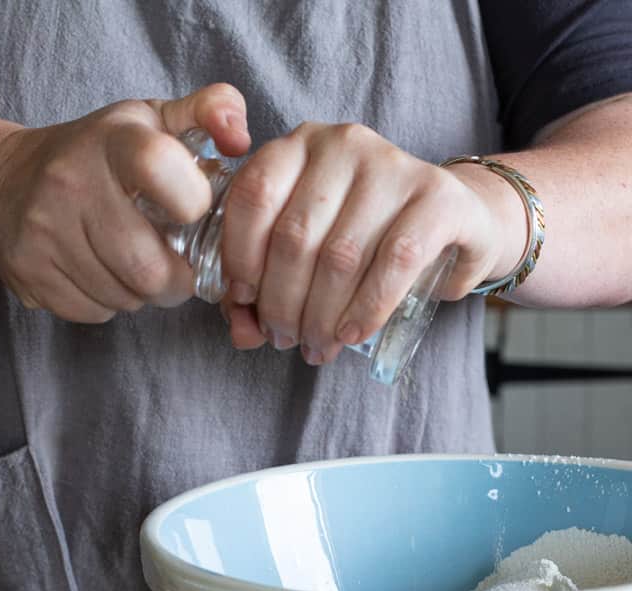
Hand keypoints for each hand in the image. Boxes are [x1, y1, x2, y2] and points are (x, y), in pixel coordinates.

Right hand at [0, 84, 249, 321]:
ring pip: (126, 297)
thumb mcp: (152, 120)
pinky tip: (105, 275)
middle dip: (176, 279)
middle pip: (149, 267)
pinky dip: (110, 304)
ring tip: (137, 265)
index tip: (194, 212)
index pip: (158, 168)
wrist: (6, 183)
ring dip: (144, 293)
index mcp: (111, 141)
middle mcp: (70, 183)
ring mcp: (44, 230)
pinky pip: (95, 312)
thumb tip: (240, 139)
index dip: (191, 203)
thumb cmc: (100, 155)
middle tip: (176, 266)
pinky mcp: (28, 271)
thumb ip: (209, 113)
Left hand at [220, 122, 524, 361]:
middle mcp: (343, 144)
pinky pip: (395, 260)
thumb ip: (263, 286)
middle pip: (295, 236)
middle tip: (284, 338)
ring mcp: (393, 165)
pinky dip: (368, 307)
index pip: (253, 195)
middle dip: (282, 302)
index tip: (243, 300)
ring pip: (340, 255)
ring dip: (321, 316)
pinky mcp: (438, 196)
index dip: (240, 255)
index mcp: (299, 145)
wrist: (451, 219)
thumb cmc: (365, 236)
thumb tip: (242, 333)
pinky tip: (352, 333)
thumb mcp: (307, 251)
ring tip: (316, 345)